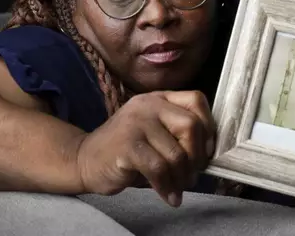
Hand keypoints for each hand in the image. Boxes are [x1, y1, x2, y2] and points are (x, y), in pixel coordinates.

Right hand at [76, 90, 214, 206]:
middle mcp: (148, 105)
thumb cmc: (127, 151)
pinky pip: (159, 168)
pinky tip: (168, 196)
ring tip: (178, 188)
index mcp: (159, 99)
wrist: (85, 160)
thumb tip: (209, 153)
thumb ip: (178, 133)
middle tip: (191, 175)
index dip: (209, 127)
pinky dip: (167, 187)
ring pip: (177, 153)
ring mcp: (136, 123)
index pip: (196, 100)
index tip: (205, 151)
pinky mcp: (127, 145)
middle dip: (197, 157)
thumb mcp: (155, 133)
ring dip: (183, 178)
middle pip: (191, 126)